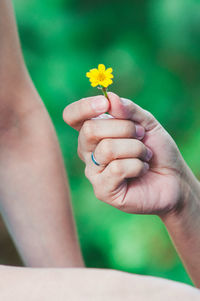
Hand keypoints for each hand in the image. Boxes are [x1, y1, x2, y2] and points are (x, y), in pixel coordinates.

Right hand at [63, 93, 188, 215]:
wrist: (174, 178)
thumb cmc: (157, 149)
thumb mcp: (146, 122)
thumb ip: (128, 109)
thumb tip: (110, 98)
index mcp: (94, 132)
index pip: (72, 116)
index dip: (84, 107)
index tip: (104, 103)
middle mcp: (88, 151)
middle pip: (90, 129)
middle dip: (125, 128)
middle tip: (141, 136)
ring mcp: (93, 172)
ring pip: (107, 148)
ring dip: (136, 148)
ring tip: (145, 155)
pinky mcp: (103, 190)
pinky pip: (117, 169)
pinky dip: (138, 166)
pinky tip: (142, 171)